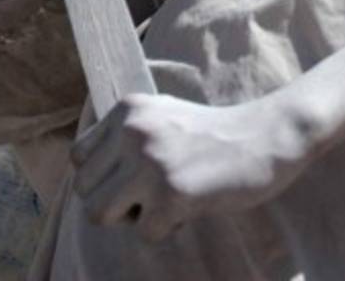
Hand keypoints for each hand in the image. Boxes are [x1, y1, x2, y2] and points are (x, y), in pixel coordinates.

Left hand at [70, 93, 313, 241]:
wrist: (267, 136)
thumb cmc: (215, 134)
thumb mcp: (162, 116)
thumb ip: (125, 137)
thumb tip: (88, 178)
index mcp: (128, 110)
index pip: (77, 159)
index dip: (102, 178)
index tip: (132, 178)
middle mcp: (133, 132)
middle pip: (85, 191)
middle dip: (115, 203)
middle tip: (152, 195)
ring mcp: (151, 163)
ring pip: (100, 214)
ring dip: (133, 218)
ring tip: (165, 203)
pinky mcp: (172, 193)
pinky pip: (144, 233)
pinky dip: (167, 229)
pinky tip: (191, 207)